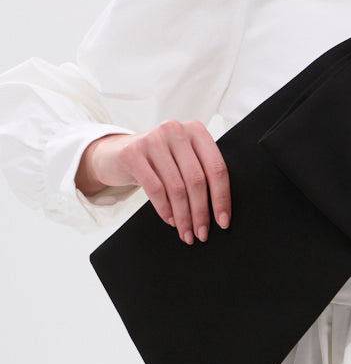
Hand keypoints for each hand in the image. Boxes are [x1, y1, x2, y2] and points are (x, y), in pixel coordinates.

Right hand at [76, 120, 230, 244]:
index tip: (223, 221)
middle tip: (202, 233)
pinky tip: (170, 220)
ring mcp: (153, 139)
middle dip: (201, 212)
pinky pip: (155, 189)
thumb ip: (200, 173)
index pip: (216, 167)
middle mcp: (176, 130)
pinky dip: (165, 209)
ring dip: (183, 216)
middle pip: (197, 180)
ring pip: (177, 187)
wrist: (114, 154)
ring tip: (186, 233)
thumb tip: (219, 212)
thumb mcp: (181, 160)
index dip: (222, 198)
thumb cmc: (157, 161)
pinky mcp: (133, 153)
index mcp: (196, 130)